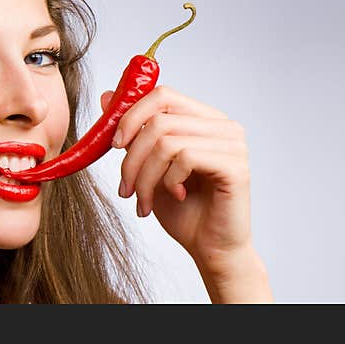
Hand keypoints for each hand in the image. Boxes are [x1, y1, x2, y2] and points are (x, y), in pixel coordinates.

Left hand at [100, 86, 270, 301]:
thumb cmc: (183, 210)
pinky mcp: (236, 166)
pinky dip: (169, 182)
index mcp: (204, 119)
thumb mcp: (149, 166)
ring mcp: (233, 144)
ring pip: (166, 141)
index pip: (162, 94)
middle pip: (159, 119)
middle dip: (132, 157)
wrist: (210, 249)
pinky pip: (185, 158)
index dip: (131, 115)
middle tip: (125, 188)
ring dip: (145, 176)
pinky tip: (176, 197)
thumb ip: (134, 132)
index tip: (114, 145)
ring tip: (143, 200)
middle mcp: (223, 126)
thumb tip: (108, 96)